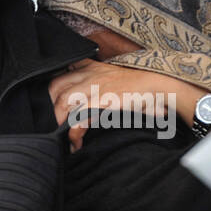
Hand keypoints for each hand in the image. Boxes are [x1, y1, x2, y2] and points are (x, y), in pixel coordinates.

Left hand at [47, 59, 173, 150]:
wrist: (159, 87)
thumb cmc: (138, 88)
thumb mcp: (113, 78)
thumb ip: (95, 84)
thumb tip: (79, 108)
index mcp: (91, 67)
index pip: (60, 74)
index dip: (52, 93)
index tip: (53, 110)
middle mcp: (90, 74)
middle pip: (55, 87)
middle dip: (51, 109)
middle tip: (55, 126)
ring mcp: (95, 86)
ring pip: (62, 102)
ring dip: (59, 123)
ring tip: (64, 138)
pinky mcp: (103, 100)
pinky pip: (78, 117)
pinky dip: (74, 134)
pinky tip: (76, 143)